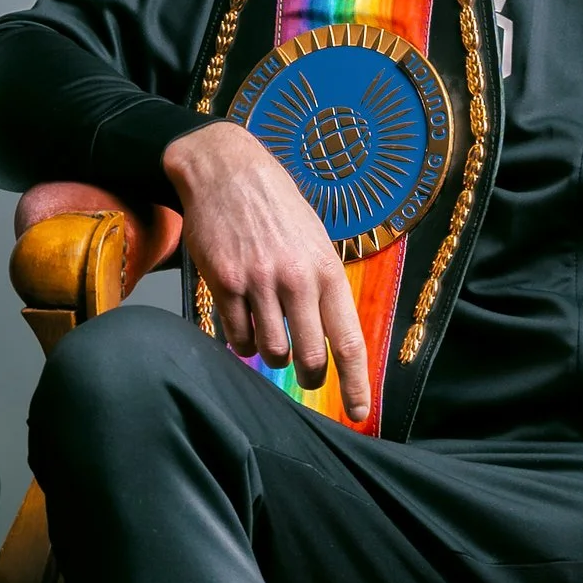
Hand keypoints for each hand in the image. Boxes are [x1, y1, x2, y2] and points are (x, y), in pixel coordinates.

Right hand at [162, 120, 371, 420]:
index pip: (348, 340)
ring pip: (270, 351)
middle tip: (303, 372)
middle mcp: (296, 279)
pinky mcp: (224, 282)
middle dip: (307, 374)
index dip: (355, 383)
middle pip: (309, 356)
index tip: (357, 412)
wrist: (227, 170)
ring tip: (268, 334)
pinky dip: (241, 340)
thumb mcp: (314, 239)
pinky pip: (236, 335)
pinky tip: (243, 323)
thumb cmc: (275, 206)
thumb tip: (330, 336)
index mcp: (326, 270)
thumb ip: (322, 285)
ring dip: (271, 354)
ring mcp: (258, 282)